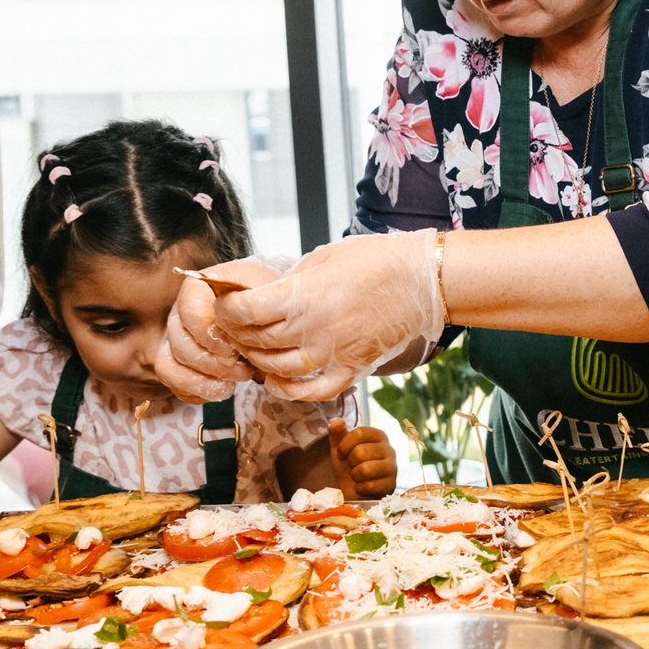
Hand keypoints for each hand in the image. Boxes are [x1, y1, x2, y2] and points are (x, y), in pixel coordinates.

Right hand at [155, 258, 281, 401]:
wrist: (270, 312)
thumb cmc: (267, 299)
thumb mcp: (267, 291)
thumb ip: (250, 305)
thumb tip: (235, 325)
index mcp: (199, 288)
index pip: (189, 309)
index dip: (208, 333)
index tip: (233, 347)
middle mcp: (181, 312)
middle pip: (178, 341)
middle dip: (211, 362)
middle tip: (240, 368)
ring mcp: (176, 337)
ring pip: (168, 364)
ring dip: (202, 380)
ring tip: (233, 381)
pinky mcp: (178, 361)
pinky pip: (173, 381)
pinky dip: (196, 392)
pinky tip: (222, 389)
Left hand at [215, 232, 444, 402]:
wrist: (422, 282)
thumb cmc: (376, 260)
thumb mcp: (323, 256)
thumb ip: (291, 280)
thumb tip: (264, 294)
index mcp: (302, 296)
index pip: (243, 311)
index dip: (226, 308)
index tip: (225, 303)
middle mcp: (312, 329)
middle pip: (255, 340)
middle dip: (236, 333)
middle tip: (234, 325)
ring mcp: (332, 354)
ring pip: (276, 369)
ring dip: (257, 360)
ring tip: (253, 348)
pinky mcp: (351, 369)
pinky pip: (311, 391)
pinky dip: (289, 391)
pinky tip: (276, 381)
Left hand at [330, 419, 399, 497]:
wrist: (356, 491)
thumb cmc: (350, 466)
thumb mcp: (340, 448)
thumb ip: (337, 433)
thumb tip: (335, 421)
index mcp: (378, 436)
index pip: (359, 432)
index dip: (345, 445)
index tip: (342, 453)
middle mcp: (389, 449)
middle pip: (360, 452)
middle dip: (350, 463)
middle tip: (353, 466)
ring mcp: (393, 467)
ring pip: (365, 469)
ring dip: (355, 476)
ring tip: (358, 476)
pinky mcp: (391, 485)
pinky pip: (369, 486)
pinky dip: (361, 488)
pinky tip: (365, 487)